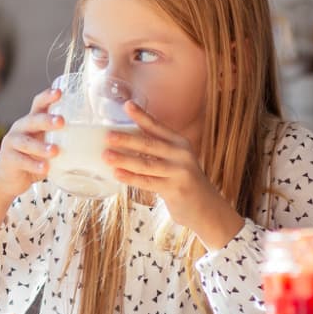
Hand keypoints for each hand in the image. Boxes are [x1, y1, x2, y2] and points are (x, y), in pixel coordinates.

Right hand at [0, 87, 60, 200]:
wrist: (10, 179)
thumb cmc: (34, 158)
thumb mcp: (47, 145)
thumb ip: (62, 140)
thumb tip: (93, 140)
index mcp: (32, 121)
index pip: (38, 104)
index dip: (47, 97)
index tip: (60, 92)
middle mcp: (20, 128)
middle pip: (32, 120)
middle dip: (47, 120)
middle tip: (62, 122)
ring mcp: (12, 143)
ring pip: (26, 142)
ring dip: (41, 146)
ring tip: (55, 151)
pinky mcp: (9, 159)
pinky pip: (22, 161)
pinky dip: (34, 164)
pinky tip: (45, 168)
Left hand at [104, 102, 243, 248]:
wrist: (206, 208)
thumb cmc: (184, 182)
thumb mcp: (177, 161)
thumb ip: (158, 151)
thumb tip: (125, 142)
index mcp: (180, 143)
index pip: (157, 126)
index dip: (141, 116)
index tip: (127, 105)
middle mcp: (181, 154)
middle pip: (149, 144)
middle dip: (126, 139)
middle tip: (107, 135)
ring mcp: (179, 172)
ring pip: (145, 164)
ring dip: (124, 159)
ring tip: (106, 156)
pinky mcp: (175, 189)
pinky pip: (147, 182)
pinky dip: (131, 178)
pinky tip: (117, 174)